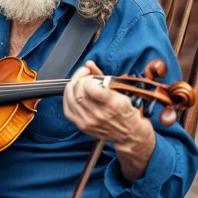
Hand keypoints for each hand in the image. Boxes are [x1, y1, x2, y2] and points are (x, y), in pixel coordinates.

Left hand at [63, 60, 155, 180]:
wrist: (129, 133)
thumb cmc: (126, 111)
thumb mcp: (120, 90)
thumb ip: (102, 75)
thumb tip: (89, 64)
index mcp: (112, 103)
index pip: (89, 86)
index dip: (87, 77)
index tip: (91, 75)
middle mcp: (99, 114)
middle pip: (78, 91)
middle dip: (79, 79)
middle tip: (84, 76)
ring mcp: (89, 121)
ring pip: (70, 99)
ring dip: (72, 87)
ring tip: (78, 83)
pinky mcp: (82, 126)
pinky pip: (67, 109)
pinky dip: (68, 98)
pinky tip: (72, 94)